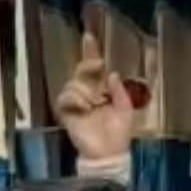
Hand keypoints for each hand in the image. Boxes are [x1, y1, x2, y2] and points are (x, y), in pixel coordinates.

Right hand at [54, 33, 132, 159]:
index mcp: (102, 90)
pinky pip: (66, 97)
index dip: (91, 52)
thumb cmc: (118, 134)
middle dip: (88, 67)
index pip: (94, 68)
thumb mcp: (125, 111)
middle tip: (96, 67)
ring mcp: (75, 102)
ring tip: (93, 105)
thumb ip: (120, 92)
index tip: (89, 36)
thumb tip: (112, 73)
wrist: (107, 153)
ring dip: (85, 92)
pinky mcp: (66, 112)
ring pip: (74, 83)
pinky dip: (75, 100)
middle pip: (82, 70)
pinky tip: (84, 108)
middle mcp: (87, 92)